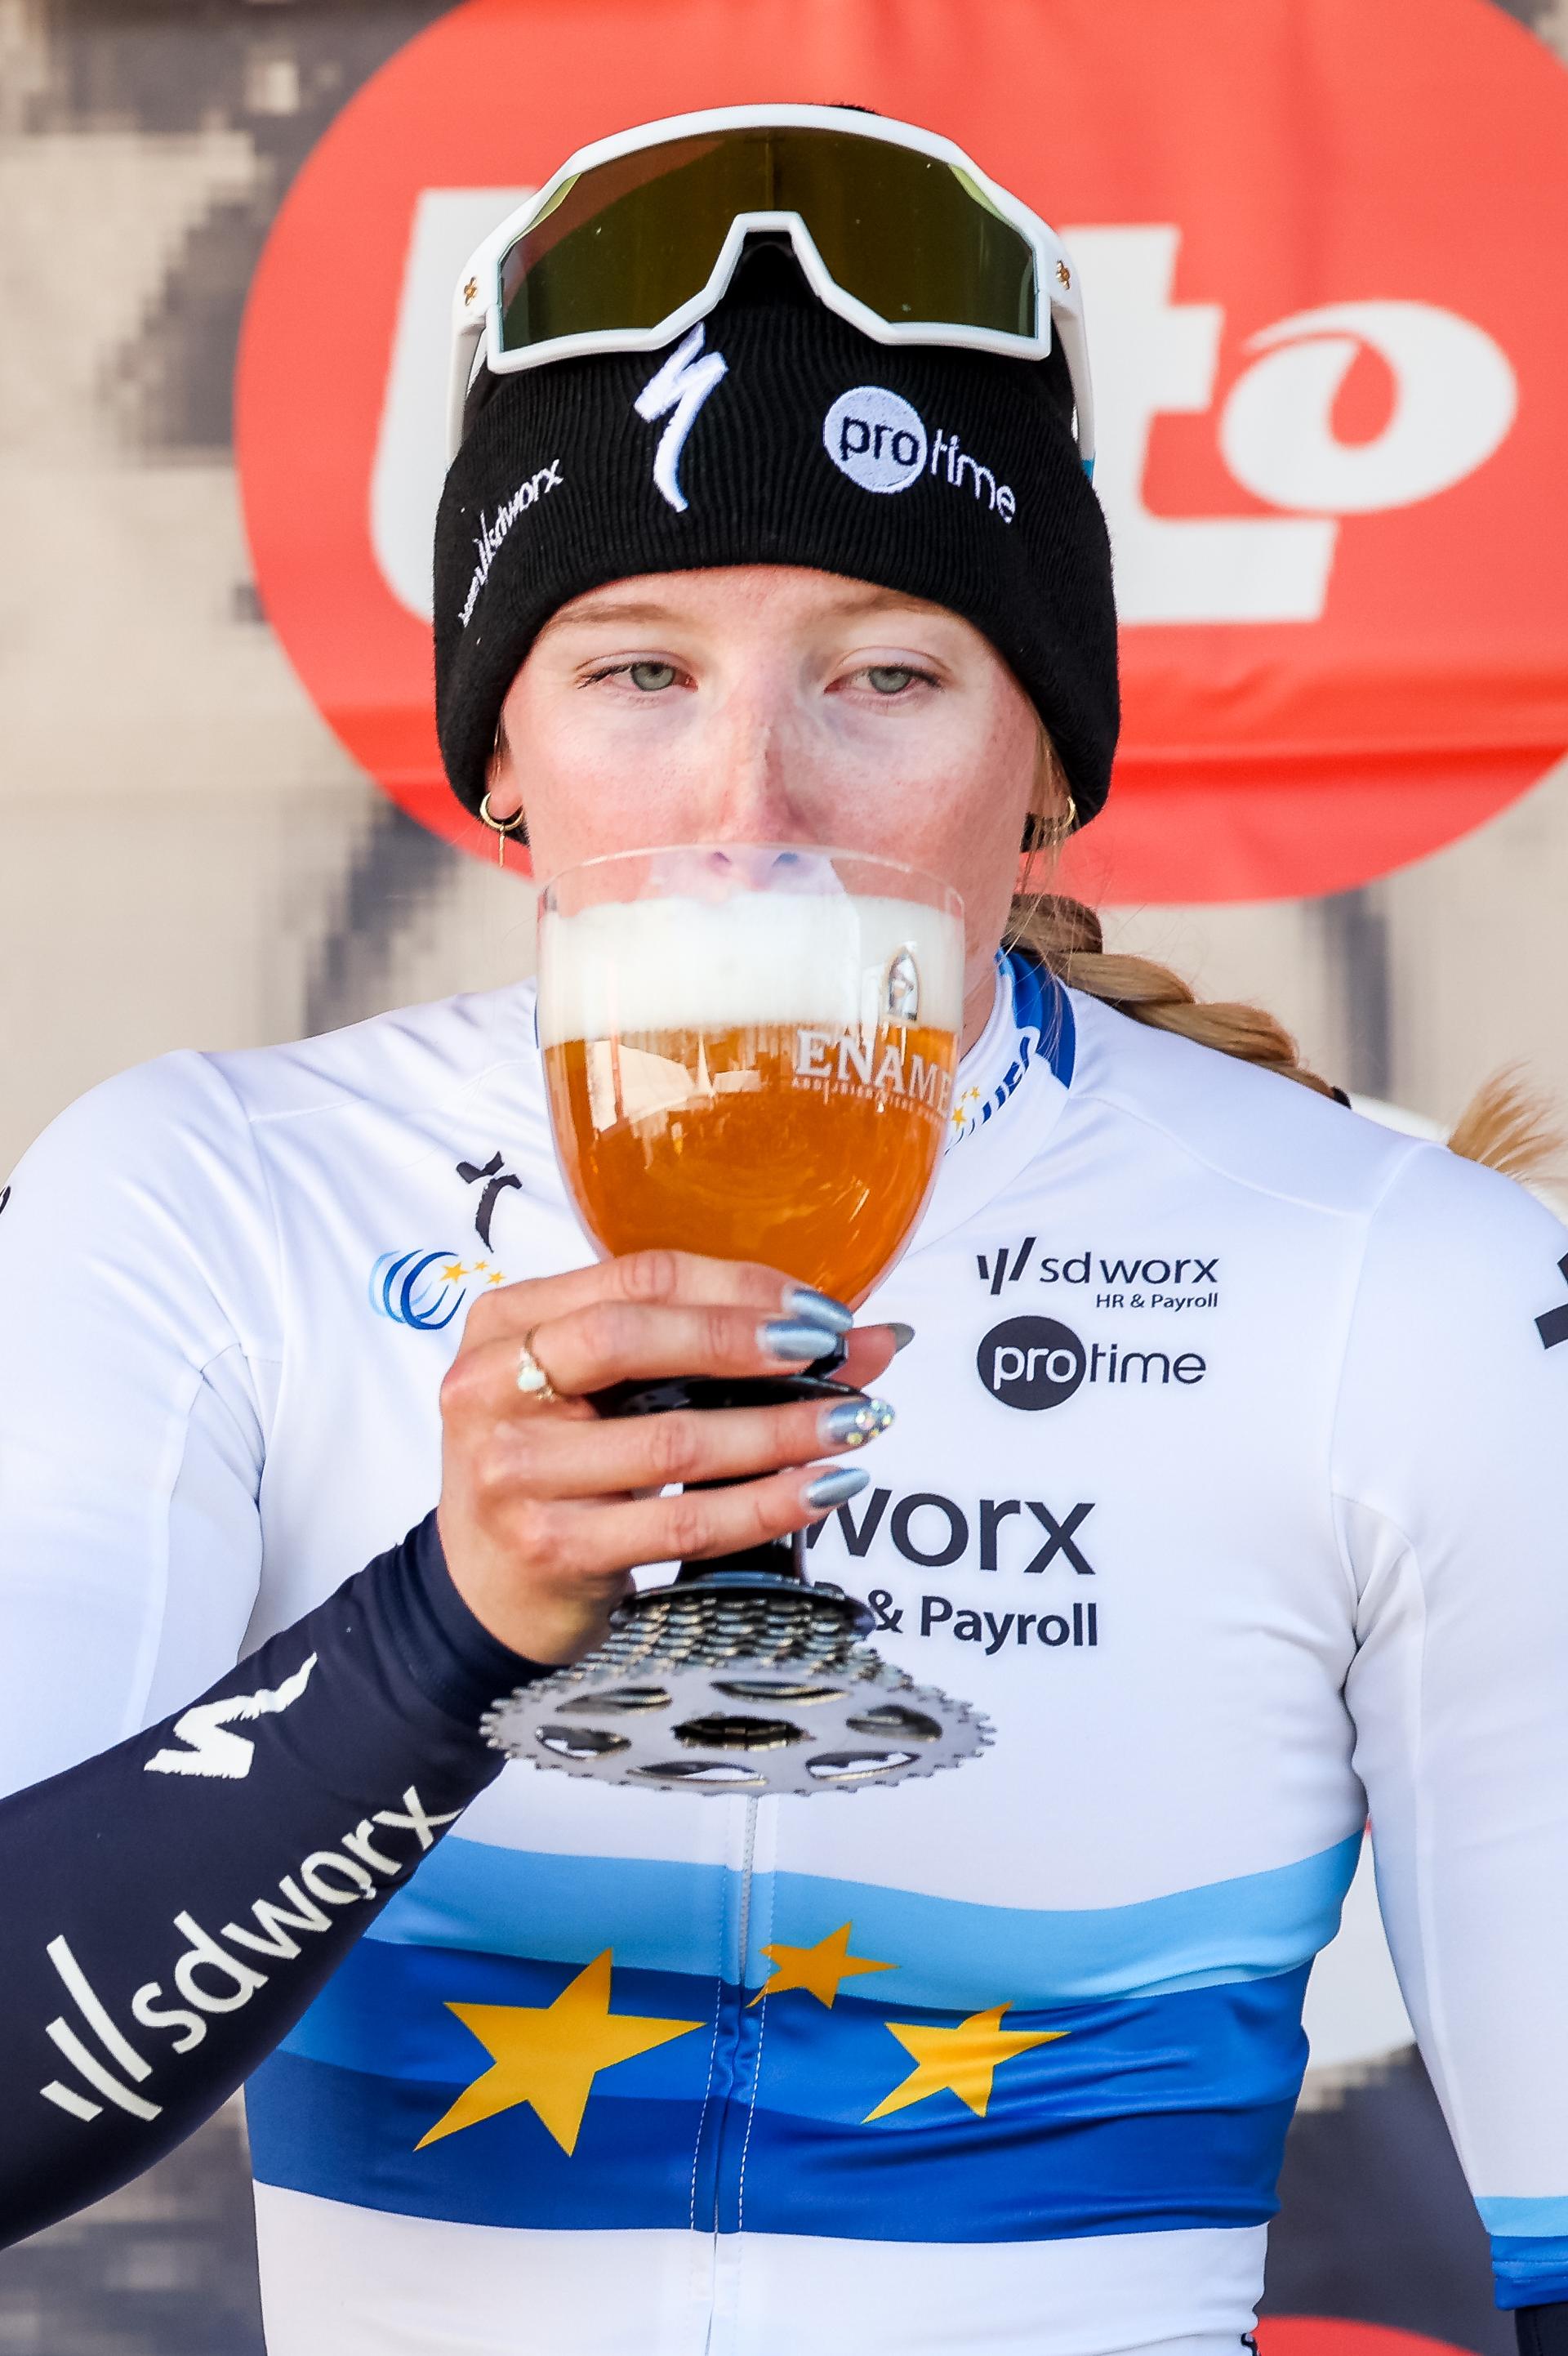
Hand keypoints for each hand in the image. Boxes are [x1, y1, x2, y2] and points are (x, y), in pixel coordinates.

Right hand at [437, 1251, 899, 1664]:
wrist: (487, 1590)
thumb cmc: (559, 1467)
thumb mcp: (602, 1391)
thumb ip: (703, 1350)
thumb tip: (861, 1337)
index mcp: (506, 1322)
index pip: (636, 1279)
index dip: (737, 1288)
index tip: (818, 1311)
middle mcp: (493, 1387)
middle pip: (630, 1339)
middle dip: (745, 1342)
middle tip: (833, 1354)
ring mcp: (514, 1472)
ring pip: (671, 1440)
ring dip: (780, 1430)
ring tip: (856, 1422)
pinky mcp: (551, 1548)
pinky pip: (683, 1523)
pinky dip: (766, 1505)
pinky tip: (822, 1490)